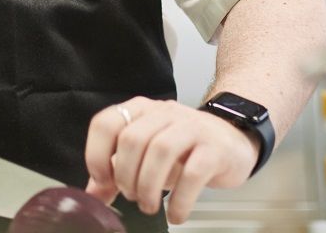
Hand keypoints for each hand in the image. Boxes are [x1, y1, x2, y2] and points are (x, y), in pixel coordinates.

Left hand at [83, 97, 259, 224]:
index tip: (104, 181)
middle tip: (133, 197)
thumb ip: (118, 171)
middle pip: (132, 139)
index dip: (97, 154)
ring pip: (160, 151)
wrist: (233, 139)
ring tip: (150, 206)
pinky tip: (176, 214)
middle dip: (127, 177)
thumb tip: (91, 195)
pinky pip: (192, 173)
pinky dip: (180, 201)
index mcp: (142, 111)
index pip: (107, 122)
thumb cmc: (184, 149)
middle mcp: (164, 113)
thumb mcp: (148, 155)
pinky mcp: (214, 148)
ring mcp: (191, 127)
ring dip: (149, 187)